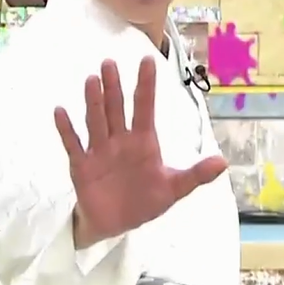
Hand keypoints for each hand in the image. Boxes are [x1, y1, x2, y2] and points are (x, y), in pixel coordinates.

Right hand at [54, 58, 227, 244]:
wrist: (116, 225)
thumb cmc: (144, 200)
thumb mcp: (173, 189)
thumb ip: (195, 175)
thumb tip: (223, 162)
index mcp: (143, 141)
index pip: (145, 107)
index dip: (146, 85)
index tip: (148, 59)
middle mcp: (120, 140)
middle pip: (116, 108)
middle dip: (114, 87)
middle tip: (109, 63)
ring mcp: (100, 151)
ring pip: (96, 121)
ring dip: (94, 102)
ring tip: (92, 80)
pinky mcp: (82, 166)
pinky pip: (74, 145)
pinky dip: (67, 129)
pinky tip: (61, 111)